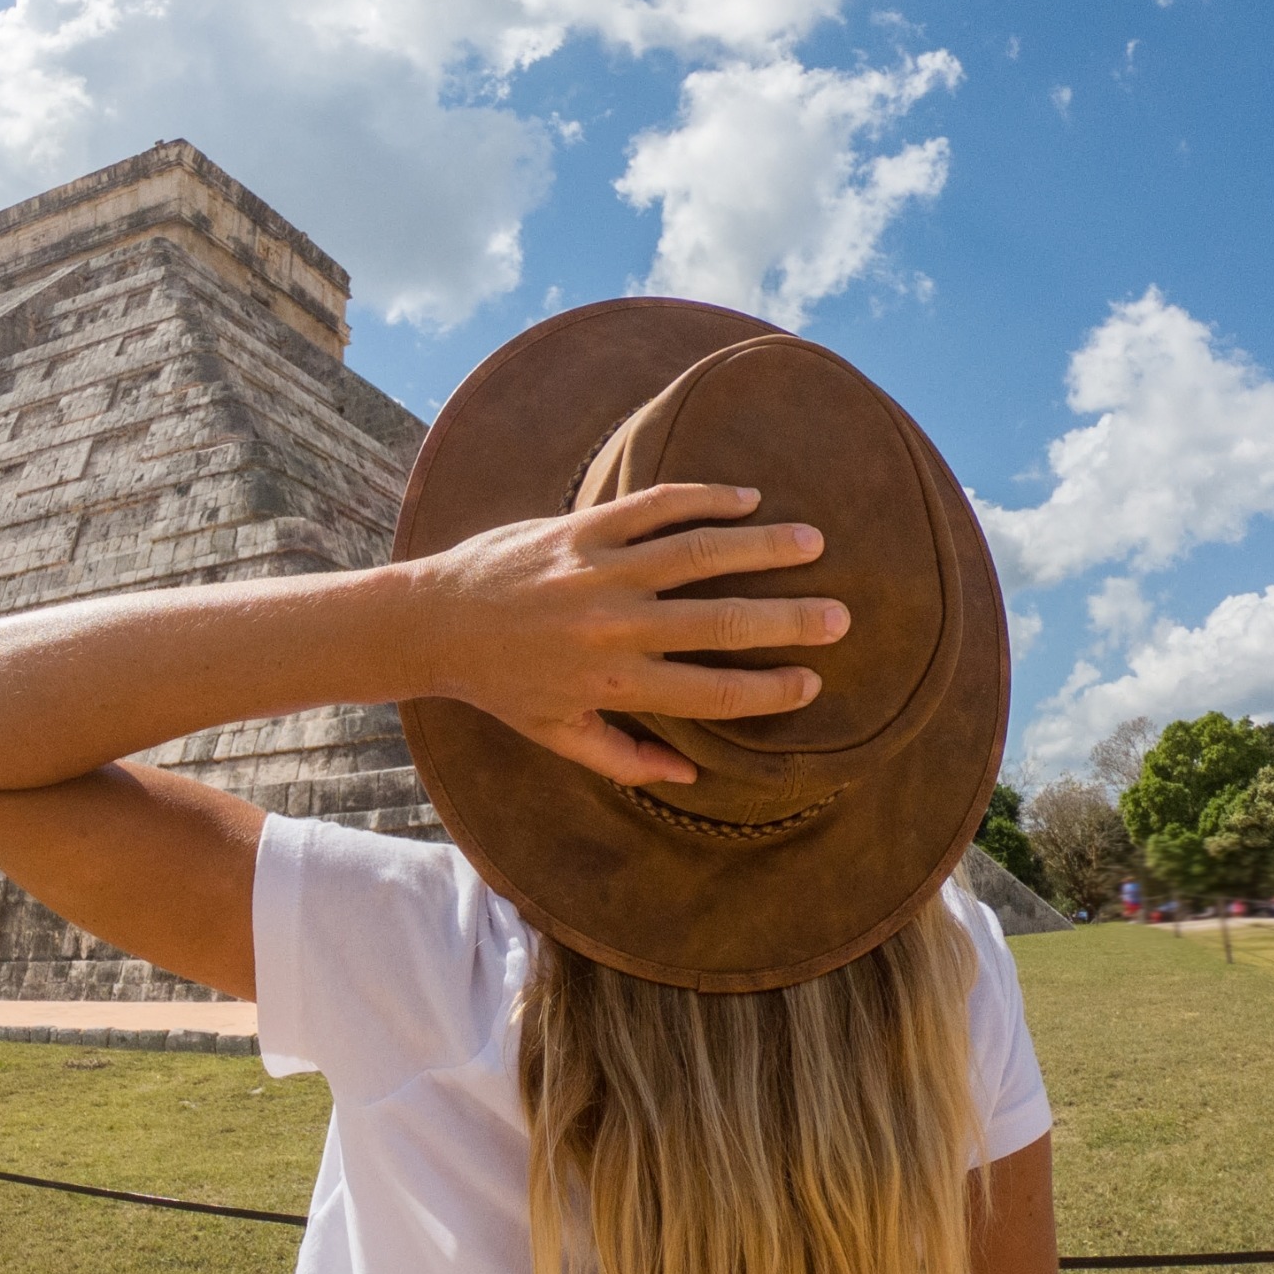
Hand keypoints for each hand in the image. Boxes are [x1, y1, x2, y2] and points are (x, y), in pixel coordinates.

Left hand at [402, 483, 849, 785]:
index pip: (714, 692)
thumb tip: (690, 776)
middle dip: (790, 619)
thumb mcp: (558, 735)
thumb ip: (625, 760)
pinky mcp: (581, 527)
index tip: (812, 681)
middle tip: (840, 615)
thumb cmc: (501, 684)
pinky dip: (705, 498)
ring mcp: (599, 571)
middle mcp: (615, 627)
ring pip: (699, 553)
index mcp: (615, 685)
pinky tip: (746, 498)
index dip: (771, 689)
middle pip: (724, 622)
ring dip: (763, 546)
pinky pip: (654, 506)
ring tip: (811, 542)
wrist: (434, 622)